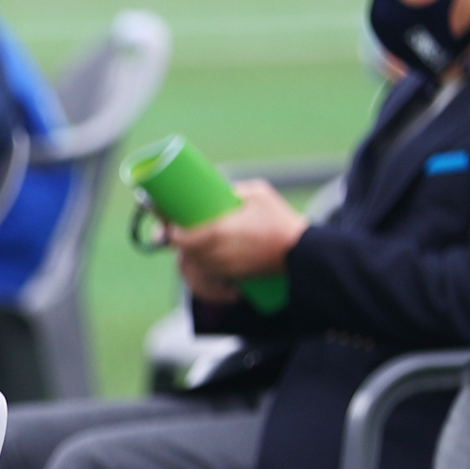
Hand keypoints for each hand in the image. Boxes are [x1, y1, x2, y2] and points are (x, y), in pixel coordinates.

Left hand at [170, 180, 307, 288]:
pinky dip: (202, 272)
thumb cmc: (280, 221)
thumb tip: (216, 188)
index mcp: (217, 233)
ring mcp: (223, 269)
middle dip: (177, 241)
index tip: (167, 221)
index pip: (178, 237)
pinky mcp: (232, 279)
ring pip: (193, 266)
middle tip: (174, 228)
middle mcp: (215, 254)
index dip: (169, 231)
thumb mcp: (258, 194)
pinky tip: (202, 262)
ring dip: (189, 255)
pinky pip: (207, 279)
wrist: (302, 253)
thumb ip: (233, 190)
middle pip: (183, 252)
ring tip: (191, 242)